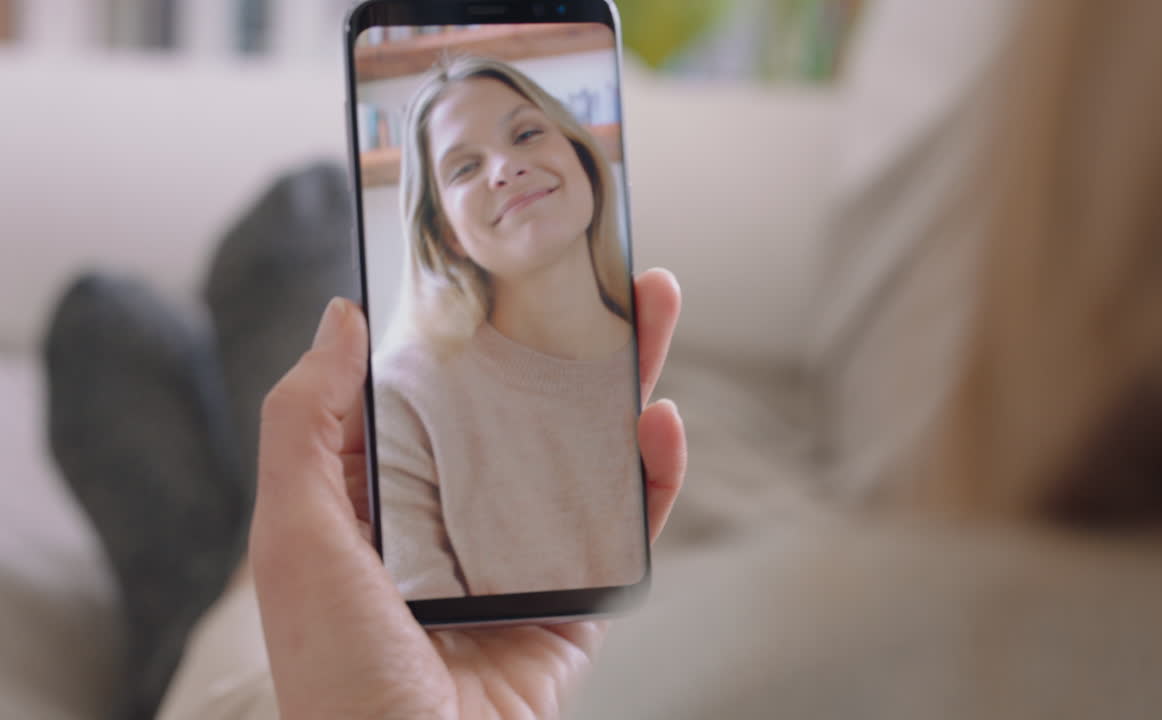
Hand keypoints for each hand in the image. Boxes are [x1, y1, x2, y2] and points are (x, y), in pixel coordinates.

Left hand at [250, 269, 684, 719]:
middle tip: (603, 268)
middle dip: (565, 335)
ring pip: (583, 451)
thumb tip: (342, 319)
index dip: (468, 324)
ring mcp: (521, 555)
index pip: (430, 388)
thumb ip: (306, 424)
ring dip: (623, 381)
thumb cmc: (338, 675)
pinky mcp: (574, 598)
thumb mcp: (295, 538)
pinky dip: (652, 476)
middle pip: (521, 406)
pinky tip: (662, 422)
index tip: (502, 264)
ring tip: (653, 308)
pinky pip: (623, 527)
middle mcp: (454, 517)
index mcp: (381, 497)